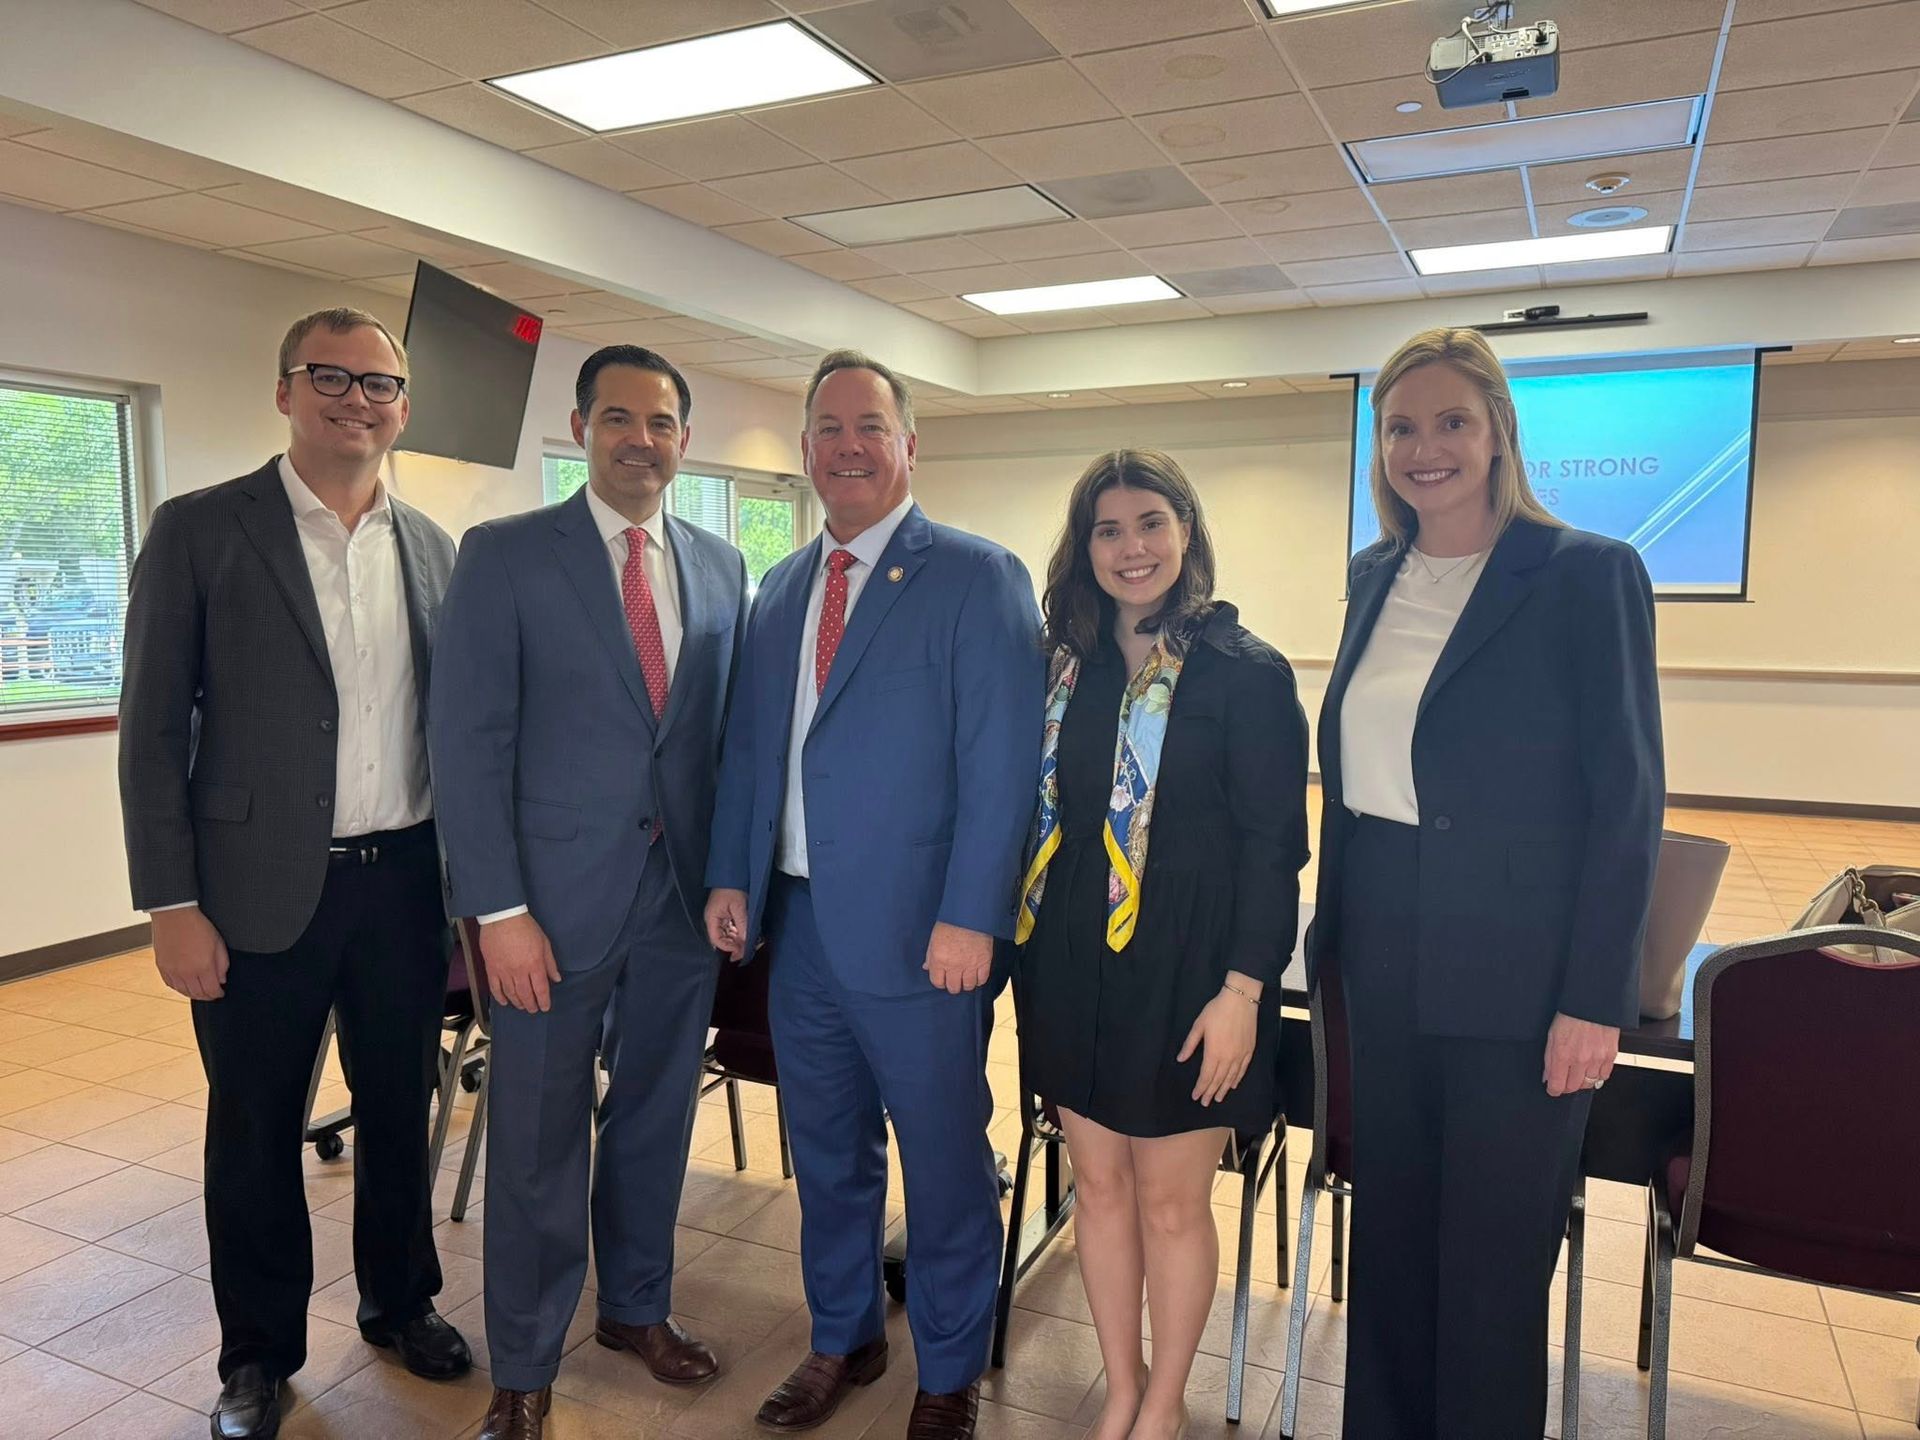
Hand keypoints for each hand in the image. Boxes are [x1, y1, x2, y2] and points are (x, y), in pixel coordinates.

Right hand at [151, 906, 228, 1000]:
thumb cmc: (197, 925)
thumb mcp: (218, 942)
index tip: (221, 993)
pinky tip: (185, 985)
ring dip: (193, 994)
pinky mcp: (161, 967)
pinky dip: (179, 988)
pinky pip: (170, 984)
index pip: (211, 990)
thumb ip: (222, 964)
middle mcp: (186, 972)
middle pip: (198, 994)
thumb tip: (221, 980)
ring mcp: (172, 971)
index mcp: (203, 967)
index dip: (218, 994)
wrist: (174, 915)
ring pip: (183, 991)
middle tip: (212, 994)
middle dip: (207, 996)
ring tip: (200, 991)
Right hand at [480, 912, 561, 1012]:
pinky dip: (500, 997)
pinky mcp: (491, 969)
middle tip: (533, 1010)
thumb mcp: (544, 943)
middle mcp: (519, 971)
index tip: (545, 1007)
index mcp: (534, 964)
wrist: (502, 918)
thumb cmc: (525, 927)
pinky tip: (504, 1002)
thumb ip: (550, 963)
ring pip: (511, 994)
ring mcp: (504, 971)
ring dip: (517, 1002)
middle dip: (531, 1005)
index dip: (543, 1001)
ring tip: (522, 1006)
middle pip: (526, 995)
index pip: (540, 989)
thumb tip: (556, 978)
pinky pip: (495, 988)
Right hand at [705, 888, 748, 960]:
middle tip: (747, 950)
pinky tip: (746, 935)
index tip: (739, 949)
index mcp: (712, 918)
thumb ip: (742, 924)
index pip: (716, 939)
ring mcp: (719, 918)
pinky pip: (731, 928)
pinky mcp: (726, 915)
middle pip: (722, 939)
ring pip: (727, 935)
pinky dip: (738, 933)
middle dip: (734, 945)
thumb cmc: (731, 887)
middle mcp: (714, 920)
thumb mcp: (738, 906)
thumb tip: (746, 940)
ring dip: (737, 940)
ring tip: (749, 943)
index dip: (727, 947)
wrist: (732, 874)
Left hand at [924, 922, 991, 994]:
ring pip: (968, 986)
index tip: (943, 979)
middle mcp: (954, 965)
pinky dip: (979, 979)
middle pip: (953, 987)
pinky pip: (982, 979)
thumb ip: (930, 956)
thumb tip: (927, 967)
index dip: (940, 982)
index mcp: (939, 959)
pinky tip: (977, 974)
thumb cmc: (951, 922)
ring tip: (966, 977)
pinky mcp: (984, 961)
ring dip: (966, 983)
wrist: (970, 913)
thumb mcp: (934, 938)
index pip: (937, 982)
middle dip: (953, 984)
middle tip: (955, 979)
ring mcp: (970, 965)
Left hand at [1178, 974, 1260, 1105]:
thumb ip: (1190, 1044)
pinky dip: (1237, 1079)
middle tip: (1205, 1103)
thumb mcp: (1199, 1025)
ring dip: (1223, 1089)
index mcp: (1214, 1052)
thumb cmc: (1217, 1010)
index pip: (1206, 1075)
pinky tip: (1233, 1085)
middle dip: (1210, 1092)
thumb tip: (1180, 1059)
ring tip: (1217, 1098)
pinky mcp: (1249, 1050)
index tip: (1196, 1096)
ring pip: (1231, 1077)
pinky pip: (1243, 1070)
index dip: (1200, 1087)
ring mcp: (1240, 1055)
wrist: (1241, 1000)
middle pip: (1218, 1080)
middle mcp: (1228, 1057)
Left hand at [1543, 1012, 1619, 1096]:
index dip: (1553, 1089)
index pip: (1557, 1085)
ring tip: (1578, 1071)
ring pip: (1589, 1083)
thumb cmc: (1570, 1015)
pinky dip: (1597, 1075)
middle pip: (1573, 1087)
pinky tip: (1592, 1067)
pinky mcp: (1610, 1055)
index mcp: (1563, 1054)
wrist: (1592, 1003)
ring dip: (1582, 1080)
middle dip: (1566, 1087)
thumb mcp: (1552, 1035)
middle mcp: (1580, 1059)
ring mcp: (1597, 1058)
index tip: (1552, 1088)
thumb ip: (1549, 1058)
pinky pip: (1604, 1075)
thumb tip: (1547, 1076)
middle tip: (1564, 1080)